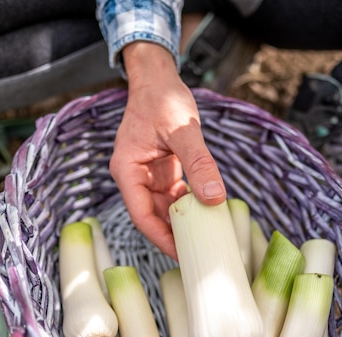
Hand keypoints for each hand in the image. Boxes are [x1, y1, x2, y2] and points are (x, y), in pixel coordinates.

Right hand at [111, 42, 225, 259]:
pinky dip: (189, 204)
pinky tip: (207, 211)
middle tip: (199, 252)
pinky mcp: (160, 171)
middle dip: (173, 234)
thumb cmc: (163, 99)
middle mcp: (133, 176)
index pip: (141, 215)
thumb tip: (215, 199)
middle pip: (152, 216)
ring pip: (164, 208)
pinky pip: (174, 196)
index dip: (161, 238)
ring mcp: (146, 175)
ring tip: (206, 236)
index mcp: (127, 170)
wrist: (158, 79)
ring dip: (183, 220)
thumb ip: (199, 164)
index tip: (182, 254)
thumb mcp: (184, 130)